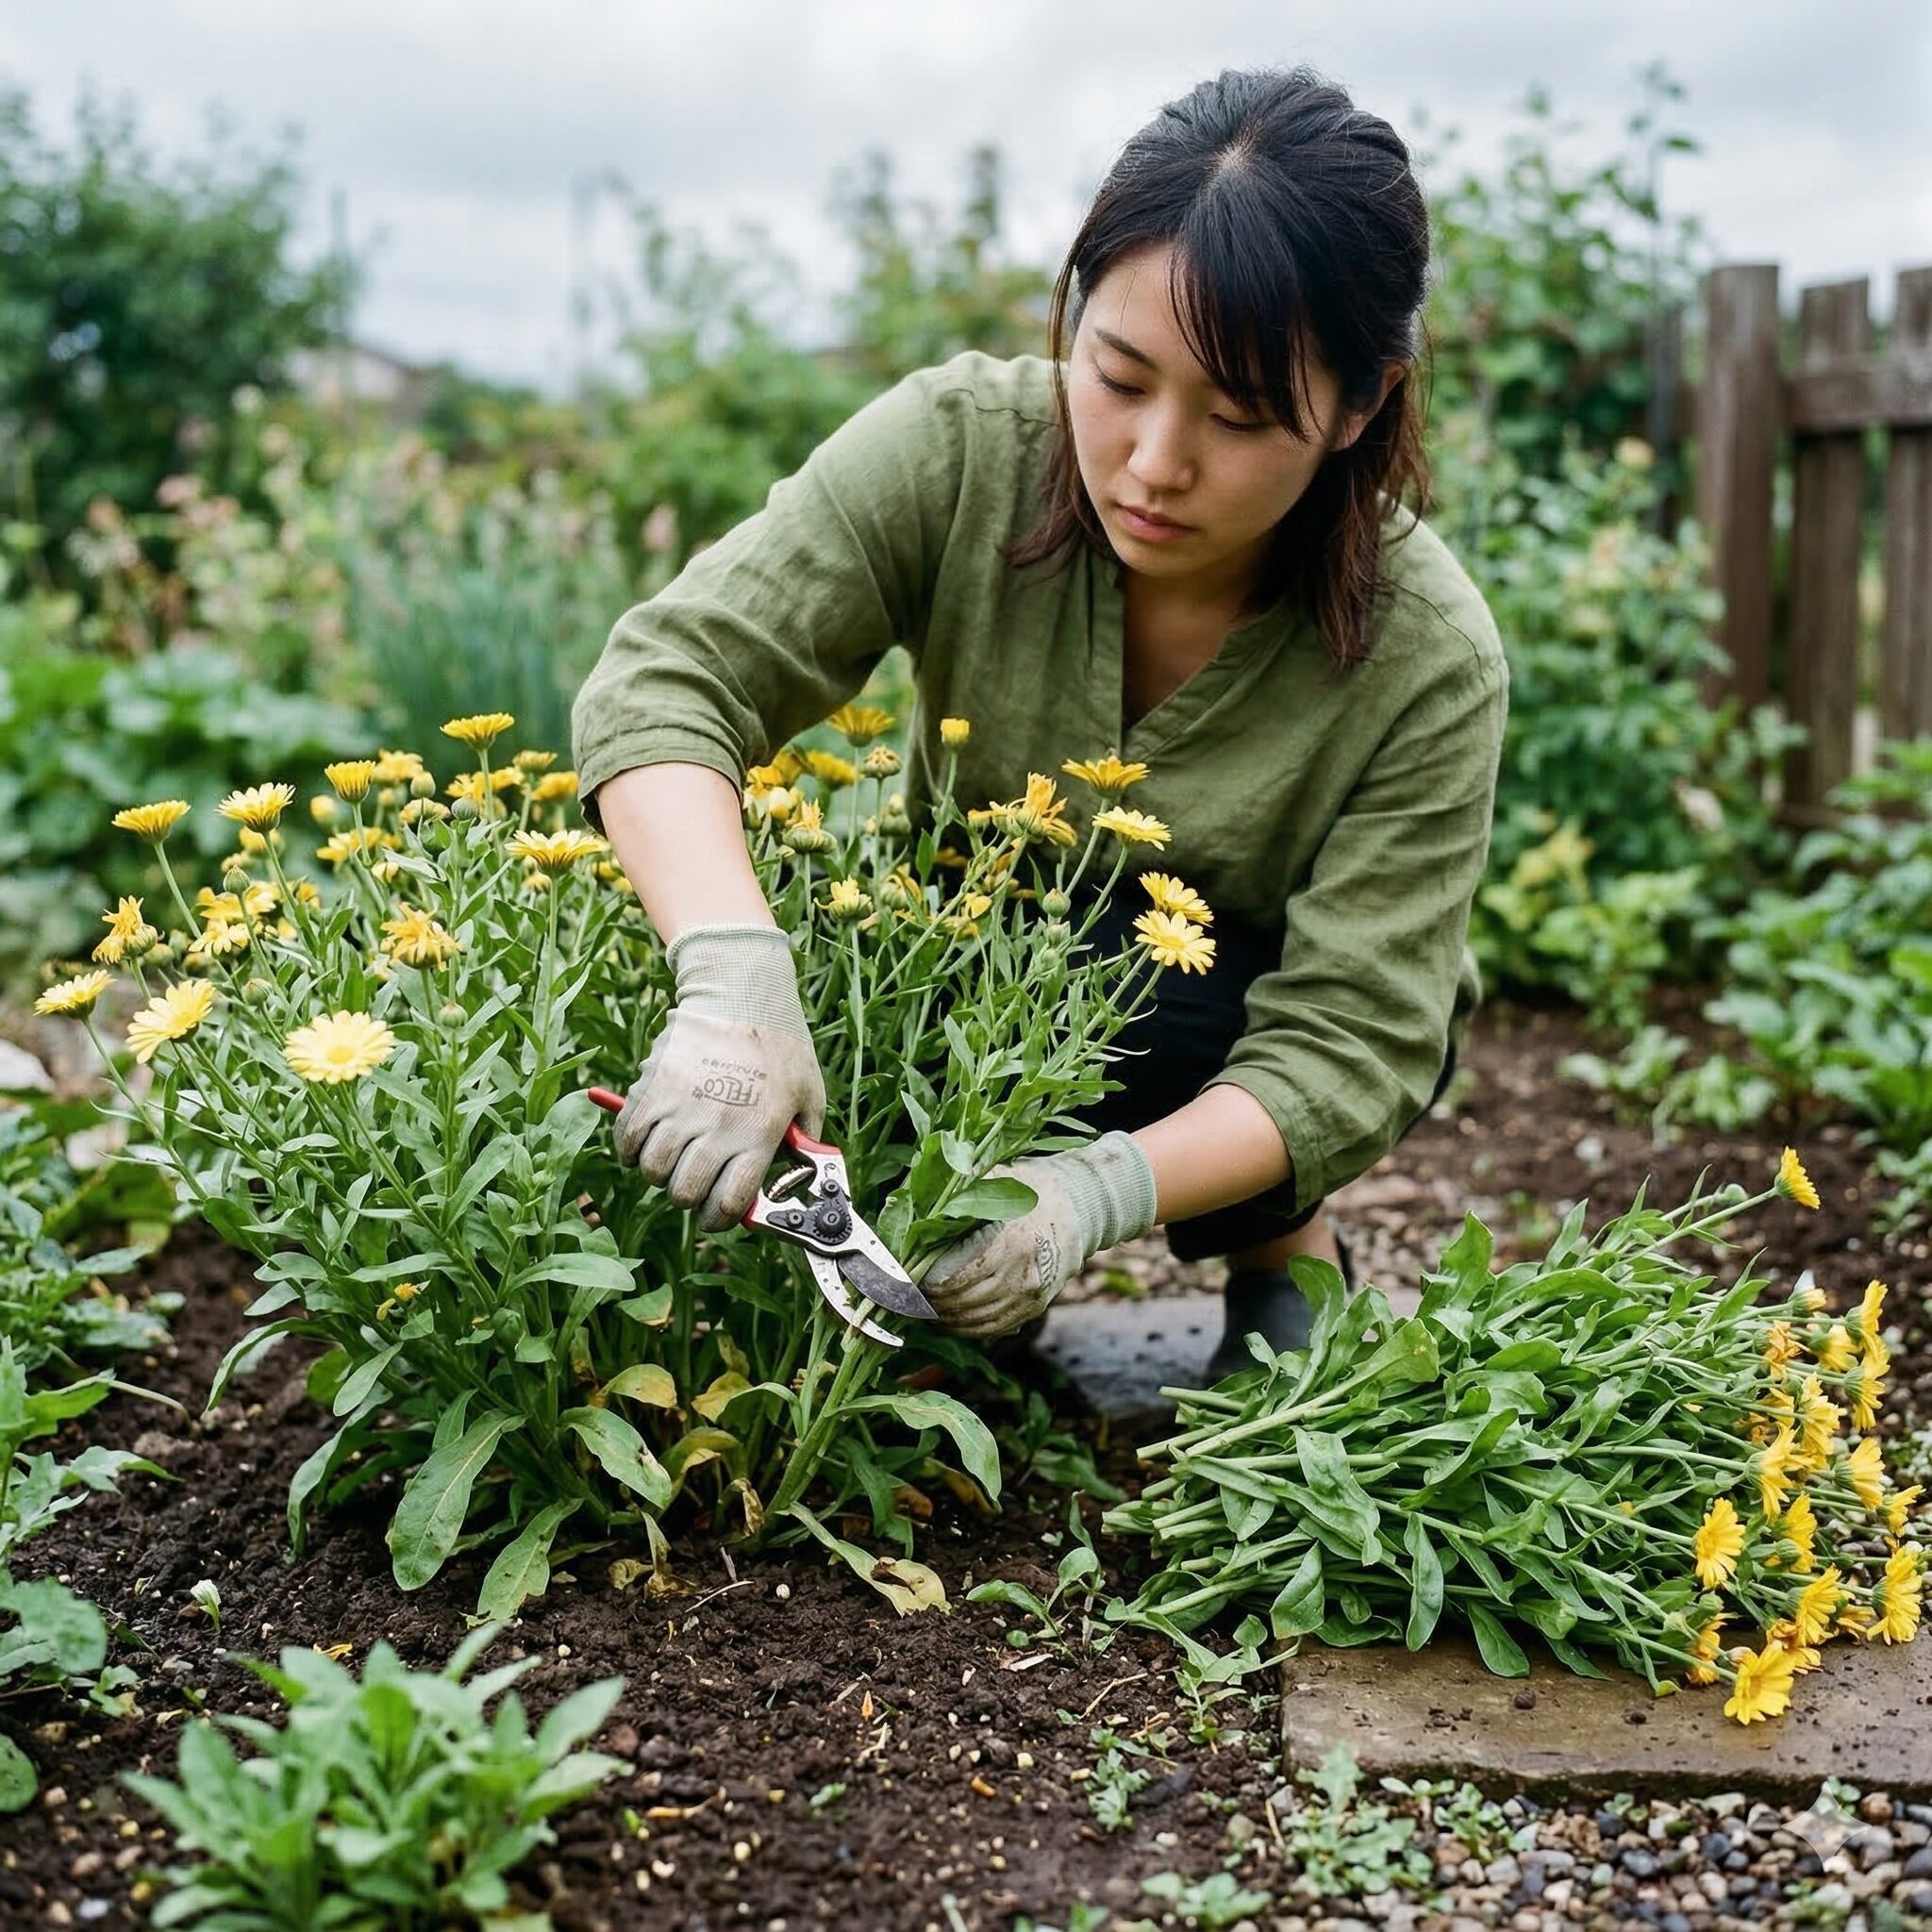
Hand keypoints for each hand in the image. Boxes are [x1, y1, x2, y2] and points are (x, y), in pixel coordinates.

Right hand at [615, 925, 825, 1231]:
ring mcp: (682, 1107)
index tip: (716, 1215)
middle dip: (689, 1198)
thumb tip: (794, 1182)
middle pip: (685, 1192)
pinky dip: (630, 1149)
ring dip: (660, 1174)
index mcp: (760, 1134)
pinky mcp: (652, 1087)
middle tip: (694, 1185)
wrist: (743, 995)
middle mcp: (719, 1126)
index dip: (719, 1220)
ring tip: (672, 1161)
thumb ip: (804, 1144)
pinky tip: (644, 1144)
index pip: (728, 1203)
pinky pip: (627, 1138)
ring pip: (653, 1170)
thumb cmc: (782, 1047)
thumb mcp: (810, 1097)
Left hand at [922, 1133, 1158, 1340]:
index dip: (922, 1284)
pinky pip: (994, 1328)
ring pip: (975, 1322)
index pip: (953, 1280)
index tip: (901, 1279)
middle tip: (904, 1296)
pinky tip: (949, 1318)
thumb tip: (912, 1203)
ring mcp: (1031, 1296)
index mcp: (1010, 1245)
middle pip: (961, 1304)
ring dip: (944, 1319)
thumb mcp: (997, 1179)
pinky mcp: (1036, 1307)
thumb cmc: (1035, 1188)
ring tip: (922, 1308)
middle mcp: (1022, 1276)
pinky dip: (967, 1328)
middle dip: (928, 1303)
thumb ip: (958, 1192)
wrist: (1083, 1205)